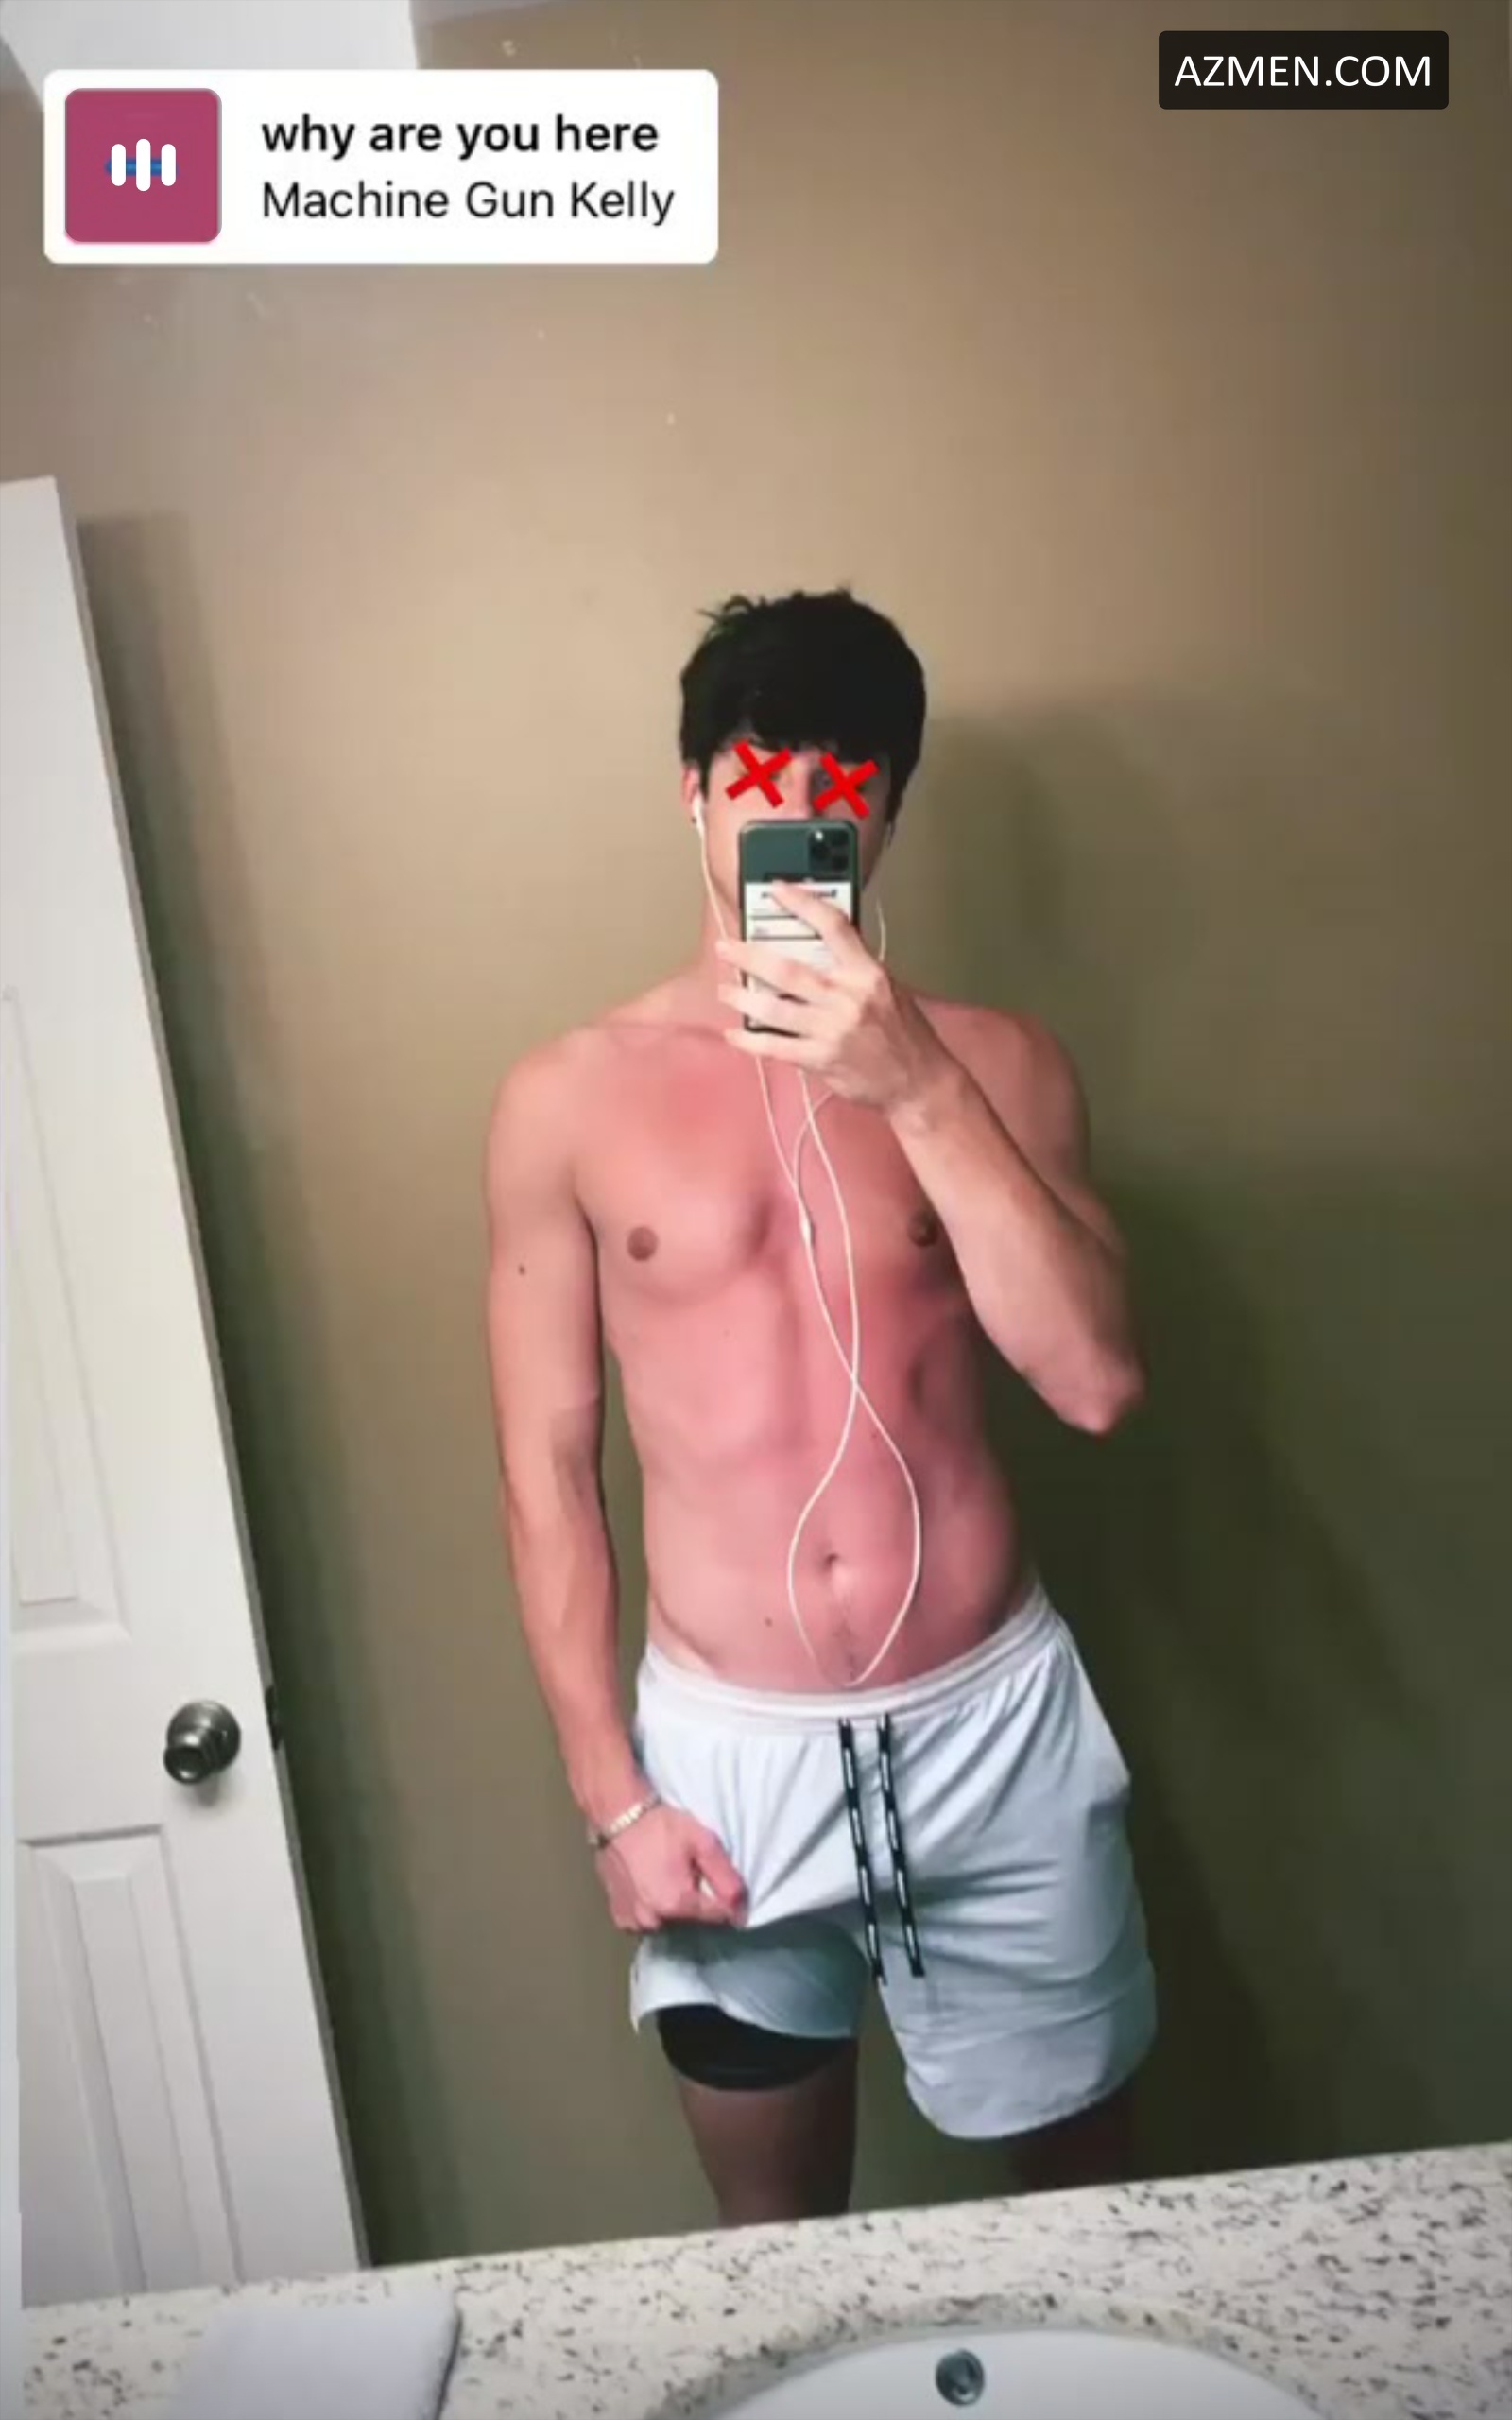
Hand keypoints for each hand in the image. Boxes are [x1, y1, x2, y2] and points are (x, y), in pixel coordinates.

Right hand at [596, 1803, 747, 1934]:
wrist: (616, 1815)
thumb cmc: (660, 1826)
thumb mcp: (703, 1843)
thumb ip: (726, 1879)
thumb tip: (741, 1910)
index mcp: (677, 1905)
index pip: (718, 1918)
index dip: (729, 1904)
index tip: (729, 1890)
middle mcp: (654, 1921)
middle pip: (692, 1923)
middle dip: (699, 1906)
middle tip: (695, 1876)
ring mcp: (633, 1922)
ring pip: (668, 1925)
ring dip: (676, 1911)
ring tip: (673, 1880)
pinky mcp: (619, 1917)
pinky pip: (646, 1923)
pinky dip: (654, 1911)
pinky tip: (654, 1887)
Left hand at [716, 882, 946, 1112]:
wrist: (919, 1082)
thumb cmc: (904, 1036)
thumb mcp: (887, 988)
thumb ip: (853, 969)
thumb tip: (816, 950)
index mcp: (867, 973)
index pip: (832, 926)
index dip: (802, 903)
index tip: (777, 890)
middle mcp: (847, 998)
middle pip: (788, 970)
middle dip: (750, 955)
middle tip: (727, 947)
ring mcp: (832, 1030)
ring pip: (774, 1008)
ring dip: (743, 997)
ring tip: (726, 990)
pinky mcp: (821, 1059)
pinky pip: (776, 1047)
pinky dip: (750, 1041)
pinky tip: (736, 1033)